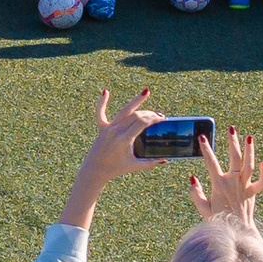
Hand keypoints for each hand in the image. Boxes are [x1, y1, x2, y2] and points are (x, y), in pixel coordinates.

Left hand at [63, 86, 159, 226]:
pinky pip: (100, 113)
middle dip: (149, 113)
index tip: (163, 119)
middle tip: (160, 115)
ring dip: (135, 101)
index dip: (154, 119)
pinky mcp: (101, 128)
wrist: (95, 170)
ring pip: (123, 111)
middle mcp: (115, 131)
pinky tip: (105, 91)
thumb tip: (167, 158)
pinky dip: (102, 103)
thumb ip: (152, 162)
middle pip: (135, 116)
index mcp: (124, 139)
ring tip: (146, 92)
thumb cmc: (116, 169)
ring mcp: (108, 128)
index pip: (142, 123)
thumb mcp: (136, 166)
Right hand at [188, 125, 262, 229]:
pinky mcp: (253, 193)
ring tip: (249, 137)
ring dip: (249, 151)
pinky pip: (261, 183)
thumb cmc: (217, 220)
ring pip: (249, 165)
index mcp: (219, 184)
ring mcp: (245, 187)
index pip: (211, 162)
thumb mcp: (202, 208)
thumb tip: (193, 178)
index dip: (206, 149)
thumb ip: (196, 193)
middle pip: (234, 158)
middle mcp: (233, 182)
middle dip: (232, 142)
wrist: (236, 231)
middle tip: (231, 129)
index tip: (202, 137)